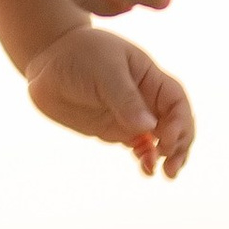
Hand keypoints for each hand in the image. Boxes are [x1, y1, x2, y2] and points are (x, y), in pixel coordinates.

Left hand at [24, 26, 195, 176]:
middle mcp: (146, 99)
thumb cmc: (79, 55)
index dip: (179, 122)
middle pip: (175, 124)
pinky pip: (141, 148)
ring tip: (166, 174)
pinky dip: (147, 159)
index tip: (165, 139)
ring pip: (162, 140)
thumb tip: (148, 127)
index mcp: (149, 78)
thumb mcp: (104, 70)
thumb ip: (125, 98)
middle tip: (171, 166)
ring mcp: (132, 117)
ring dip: (168, 156)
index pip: (176, 101)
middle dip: (180, 145)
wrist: (48, 64)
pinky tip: (147, 169)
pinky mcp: (116, 131)